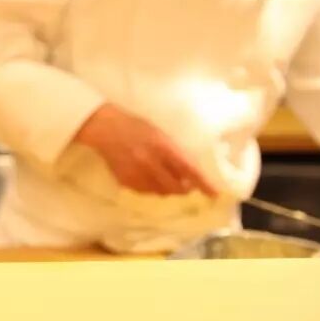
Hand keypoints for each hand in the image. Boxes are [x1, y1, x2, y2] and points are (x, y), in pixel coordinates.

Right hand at [72, 103, 216, 196]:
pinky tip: (147, 178)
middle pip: (175, 187)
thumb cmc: (135, 126)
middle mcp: (151, 162)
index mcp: (162, 146)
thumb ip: (173, 152)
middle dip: (184, 189)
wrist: (104, 128)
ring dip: (167, 189)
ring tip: (163, 179)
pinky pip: (145, 192)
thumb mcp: (159, 134)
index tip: (214, 194)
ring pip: (160, 192)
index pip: (189, 168)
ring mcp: (137, 173)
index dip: (203, 183)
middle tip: (187, 187)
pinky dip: (151, 189)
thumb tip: (188, 173)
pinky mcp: (125, 180)